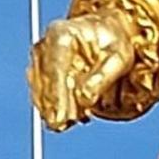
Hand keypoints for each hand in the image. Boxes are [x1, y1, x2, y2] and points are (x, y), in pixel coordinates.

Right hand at [32, 0, 158, 128]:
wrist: (106, 34)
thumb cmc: (113, 42)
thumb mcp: (119, 57)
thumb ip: (102, 77)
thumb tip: (84, 98)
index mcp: (62, 34)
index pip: (54, 68)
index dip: (56, 95)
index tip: (59, 118)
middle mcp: (46, 45)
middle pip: (44, 82)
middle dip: (53, 106)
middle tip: (64, 125)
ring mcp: (41, 60)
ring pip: (40, 91)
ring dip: (54, 109)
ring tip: (78, 117)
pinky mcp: (41, 73)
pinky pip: (43, 96)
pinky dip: (57, 108)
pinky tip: (76, 114)